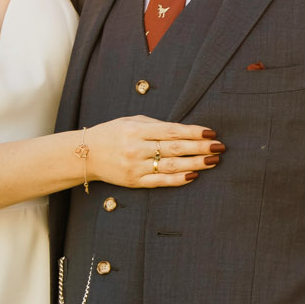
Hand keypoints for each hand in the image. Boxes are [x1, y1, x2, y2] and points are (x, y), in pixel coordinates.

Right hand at [79, 117, 221, 188]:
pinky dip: (179, 179)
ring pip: (171, 166)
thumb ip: (155, 125)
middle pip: (175, 148)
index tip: (211, 133)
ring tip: (213, 161)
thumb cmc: (112, 134)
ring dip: (195, 163)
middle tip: (219, 147)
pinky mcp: (134, 181)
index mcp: (136, 130)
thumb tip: (184, 130)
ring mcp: (136, 166)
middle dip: (200, 148)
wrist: (85, 155)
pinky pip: (161, 182)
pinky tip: (194, 175)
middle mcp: (136, 148)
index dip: (193, 132)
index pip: (172, 131)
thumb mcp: (131, 121)